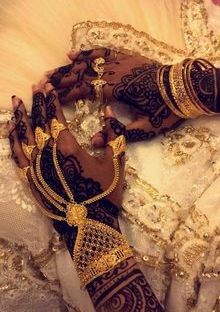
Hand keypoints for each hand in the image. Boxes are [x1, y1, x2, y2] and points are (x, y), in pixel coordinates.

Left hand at [9, 85, 125, 254]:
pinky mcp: (30, 180)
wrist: (90, 226)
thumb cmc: (105, 194)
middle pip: (38, 122)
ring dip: (19, 117)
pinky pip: (17, 157)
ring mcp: (36, 168)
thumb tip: (107, 110)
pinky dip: (12, 141)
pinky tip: (10, 130)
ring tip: (15, 102)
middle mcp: (47, 154)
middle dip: (36, 102)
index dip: (51, 99)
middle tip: (34, 86)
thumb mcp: (116, 162)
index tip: (47, 85)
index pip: (55, 116)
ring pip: (23, 137)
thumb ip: (112, 134)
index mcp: (68, 147)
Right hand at [45, 48, 181, 145]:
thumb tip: (93, 141)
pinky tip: (72, 52)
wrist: (187, 89)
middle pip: (82, 75)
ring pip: (89, 63)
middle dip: (61, 79)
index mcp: (119, 91)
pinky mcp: (127, 56)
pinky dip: (87, 51)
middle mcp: (116, 73)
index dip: (66, 92)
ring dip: (68, 67)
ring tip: (51, 71)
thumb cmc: (167, 111)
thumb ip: (120, 134)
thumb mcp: (146, 128)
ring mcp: (121, 62)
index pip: (86, 91)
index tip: (49, 95)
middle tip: (41, 82)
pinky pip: (103, 51)